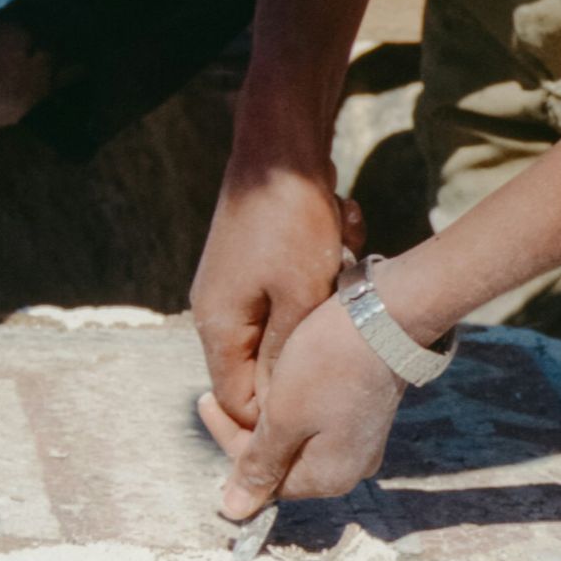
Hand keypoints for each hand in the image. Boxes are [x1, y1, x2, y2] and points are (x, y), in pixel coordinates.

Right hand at [189, 162, 364, 426]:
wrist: (280, 149)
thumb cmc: (290, 224)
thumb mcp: (300, 299)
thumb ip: (282, 359)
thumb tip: (276, 410)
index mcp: (218, 326)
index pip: (236, 401)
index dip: (279, 411)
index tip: (325, 394)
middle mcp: (216, 310)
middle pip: (261, 364)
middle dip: (309, 345)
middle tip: (344, 317)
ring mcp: (233, 285)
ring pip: (285, 324)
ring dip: (322, 304)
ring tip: (343, 262)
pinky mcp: (254, 263)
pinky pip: (292, 289)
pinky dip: (322, 271)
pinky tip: (340, 235)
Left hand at [197, 294, 403, 518]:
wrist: (387, 318)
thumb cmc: (330, 366)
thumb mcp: (284, 418)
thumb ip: (259, 466)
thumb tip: (234, 512)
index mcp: (328, 477)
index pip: (263, 479)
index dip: (229, 441)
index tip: (206, 401)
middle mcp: (348, 467)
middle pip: (279, 459)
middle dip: (246, 426)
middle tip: (219, 388)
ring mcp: (360, 441)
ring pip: (295, 436)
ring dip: (266, 412)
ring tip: (249, 379)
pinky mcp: (363, 413)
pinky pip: (315, 419)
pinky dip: (290, 401)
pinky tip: (281, 373)